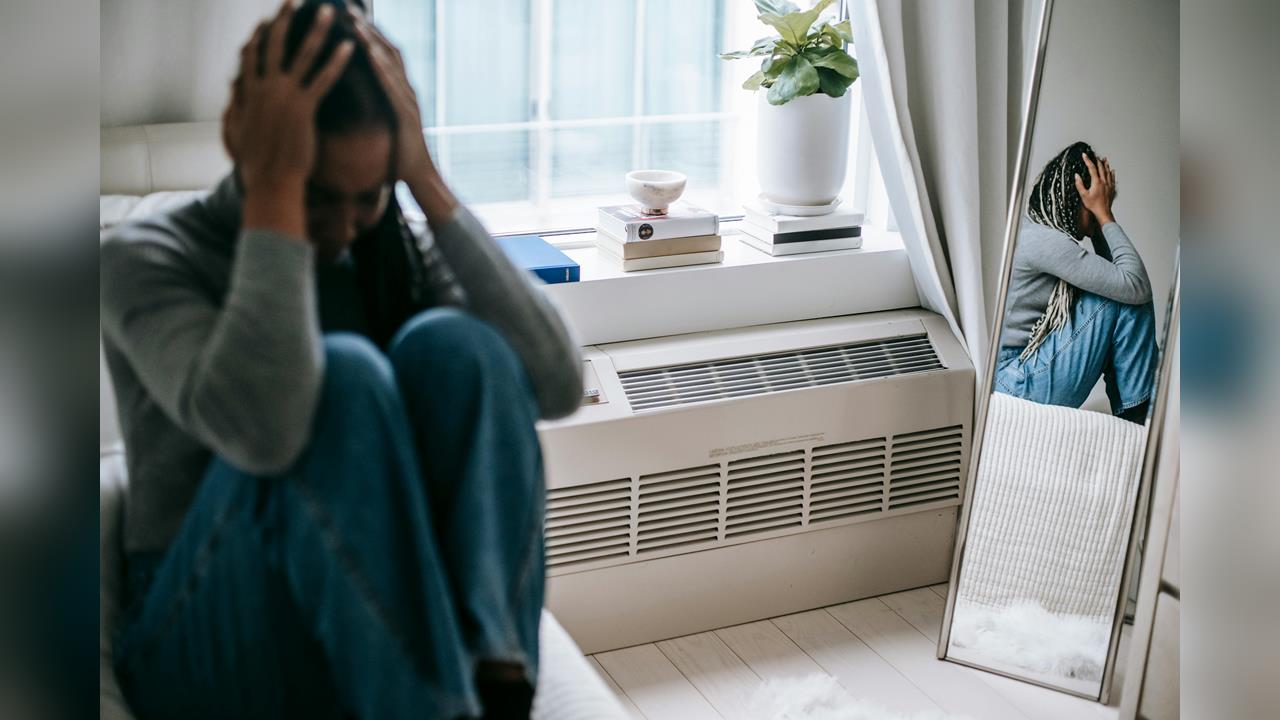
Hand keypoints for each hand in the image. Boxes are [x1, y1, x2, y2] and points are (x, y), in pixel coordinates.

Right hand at [223, 1, 352, 233]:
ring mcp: (283, 96)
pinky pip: (323, 78)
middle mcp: (264, 88)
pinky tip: (349, 47)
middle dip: (284, 19)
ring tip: (329, 12)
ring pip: (302, 54)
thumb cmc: (255, 165)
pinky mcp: (303, 108)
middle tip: (293, 0)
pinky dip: (337, 61)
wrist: (270, 182)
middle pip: (274, 45)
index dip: (259, 37)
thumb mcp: (236, 131)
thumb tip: (232, 92)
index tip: (266, 21)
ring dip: (316, 30)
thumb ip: (235, 107)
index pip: (251, 56)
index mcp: (248, 93)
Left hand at [353, 14, 458, 222]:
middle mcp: (406, 90)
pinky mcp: (407, 114)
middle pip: (388, 50)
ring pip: (391, 64)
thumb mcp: (383, 124)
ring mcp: (408, 101)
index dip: (367, 33)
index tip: (347, 16)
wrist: (419, 177)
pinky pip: (393, 87)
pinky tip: (369, 55)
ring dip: (372, 42)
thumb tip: (354, 97)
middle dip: (368, 28)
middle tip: (347, 8)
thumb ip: (374, 107)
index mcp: (398, 91)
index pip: (383, 54)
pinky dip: (381, 68)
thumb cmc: (399, 155)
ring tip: (355, 23)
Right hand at [1074, 153, 1116, 225]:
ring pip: (1108, 172)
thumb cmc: (1093, 205)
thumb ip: (1079, 184)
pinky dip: (1112, 173)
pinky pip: (1112, 178)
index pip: (1091, 168)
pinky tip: (1112, 170)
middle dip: (1097, 161)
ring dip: (1105, 165)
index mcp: (1096, 182)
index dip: (1088, 160)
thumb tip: (1077, 176)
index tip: (1084, 155)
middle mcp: (1104, 181)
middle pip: (1101, 168)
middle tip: (1095, 155)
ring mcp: (1109, 184)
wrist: (1103, 211)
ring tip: (1104, 159)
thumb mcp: (1083, 195)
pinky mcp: (1112, 188)